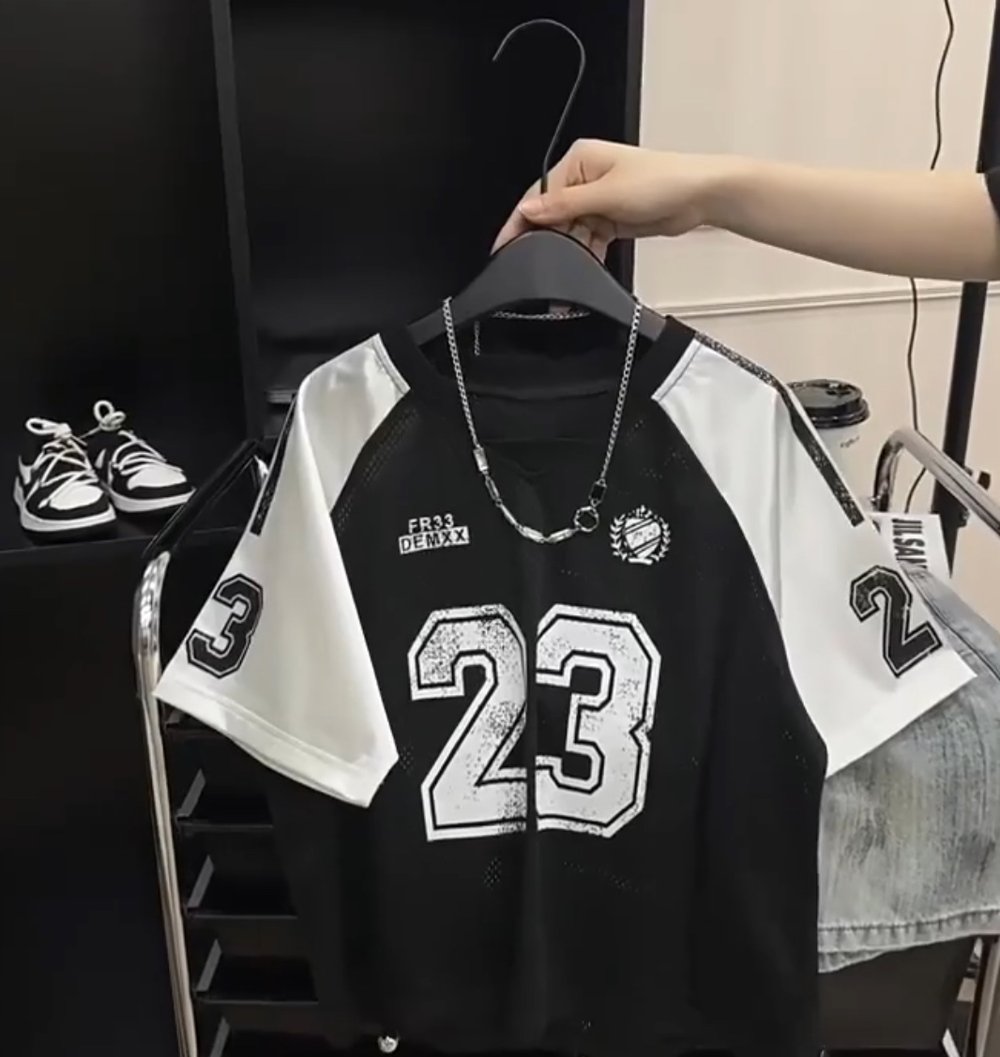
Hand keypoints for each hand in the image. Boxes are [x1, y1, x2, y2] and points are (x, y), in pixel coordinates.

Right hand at [493, 139, 734, 256]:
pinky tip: (580, 270)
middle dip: (545, 242)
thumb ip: (564, 206)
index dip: (521, 221)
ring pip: (569, 232)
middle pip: (551, 216)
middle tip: (532, 268)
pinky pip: (587, 241)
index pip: (539, 194)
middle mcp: (585, 179)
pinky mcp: (610, 220)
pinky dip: (584, 256)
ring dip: (566, 253)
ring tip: (560, 276)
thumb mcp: (606, 195)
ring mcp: (598, 201)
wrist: (699, 197)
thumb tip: (528, 210)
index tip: (505, 245)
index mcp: (579, 161)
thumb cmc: (662, 182)